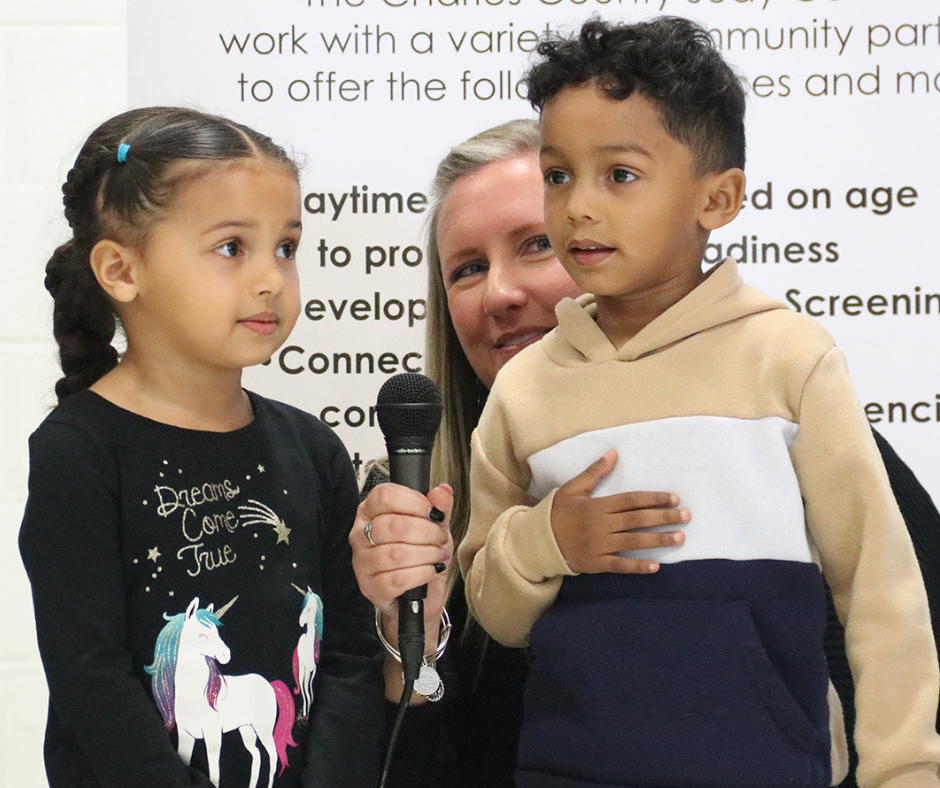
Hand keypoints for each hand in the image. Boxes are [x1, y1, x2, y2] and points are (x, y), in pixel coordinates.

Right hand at [351, 482, 452, 703]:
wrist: (419, 596)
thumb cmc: (421, 555)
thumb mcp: (434, 527)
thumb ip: (439, 508)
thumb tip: (443, 490)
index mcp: (371, 512)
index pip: (384, 496)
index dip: (414, 502)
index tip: (433, 514)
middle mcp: (360, 535)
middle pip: (392, 525)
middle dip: (426, 532)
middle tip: (440, 539)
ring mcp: (362, 563)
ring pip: (395, 553)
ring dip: (426, 554)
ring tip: (438, 556)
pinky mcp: (370, 588)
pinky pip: (397, 578)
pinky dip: (421, 574)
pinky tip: (430, 571)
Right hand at [551, 449, 687, 573]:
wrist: (537, 540)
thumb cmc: (557, 512)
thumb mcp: (573, 488)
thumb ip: (594, 472)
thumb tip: (613, 453)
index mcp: (597, 506)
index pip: (631, 500)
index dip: (654, 499)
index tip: (674, 498)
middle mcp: (601, 525)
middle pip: (637, 520)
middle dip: (664, 518)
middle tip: (686, 516)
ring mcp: (599, 545)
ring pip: (633, 542)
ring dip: (658, 540)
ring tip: (680, 538)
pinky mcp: (596, 563)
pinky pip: (620, 565)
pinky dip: (637, 567)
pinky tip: (656, 566)